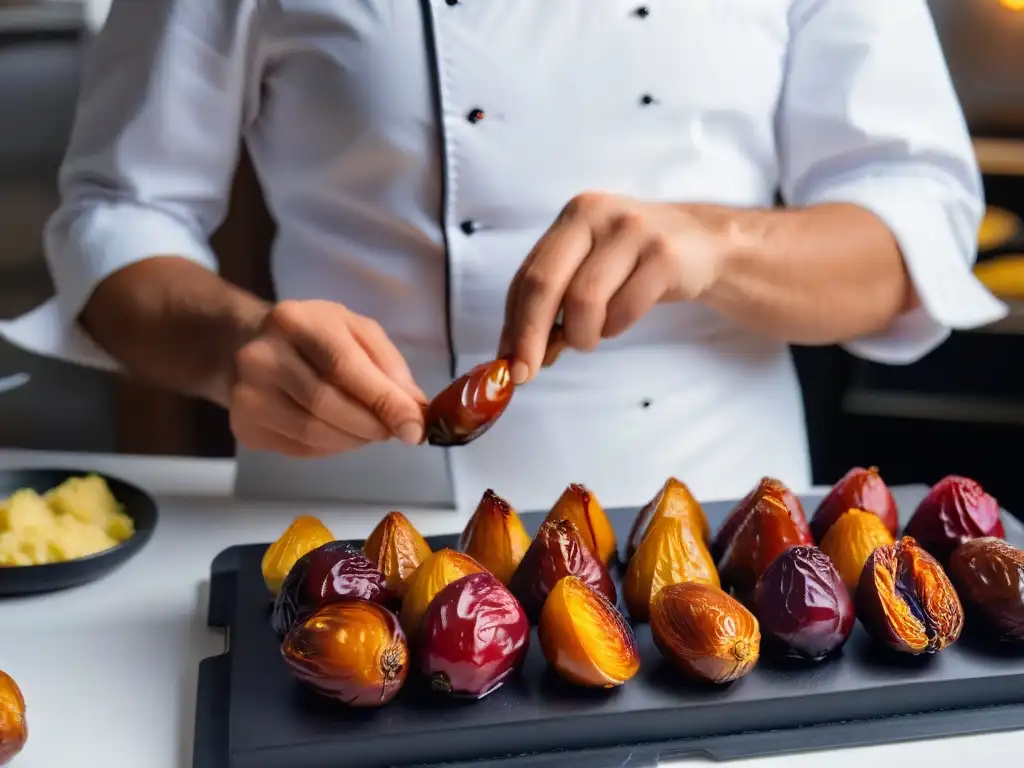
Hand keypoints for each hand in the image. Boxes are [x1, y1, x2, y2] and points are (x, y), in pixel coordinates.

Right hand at [230, 300, 427, 456]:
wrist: (246, 344)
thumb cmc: (314, 336)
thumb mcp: (356, 331)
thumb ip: (389, 366)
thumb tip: (414, 411)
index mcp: (294, 320)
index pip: (343, 365)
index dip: (383, 400)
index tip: (414, 428)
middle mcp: (261, 356)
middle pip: (326, 404)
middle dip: (371, 426)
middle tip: (395, 432)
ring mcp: (246, 394)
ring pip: (313, 433)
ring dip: (354, 440)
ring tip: (369, 430)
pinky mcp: (244, 426)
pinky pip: (299, 448)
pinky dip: (331, 447)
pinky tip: (338, 432)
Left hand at [498, 193, 729, 383]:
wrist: (705, 244)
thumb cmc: (635, 262)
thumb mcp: (590, 267)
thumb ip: (553, 300)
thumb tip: (517, 352)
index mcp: (573, 217)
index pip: (527, 275)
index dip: (512, 322)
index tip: (505, 360)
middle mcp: (597, 214)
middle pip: (545, 284)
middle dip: (530, 336)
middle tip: (526, 372)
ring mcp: (632, 231)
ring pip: (583, 300)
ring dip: (582, 334)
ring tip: (591, 337)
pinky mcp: (664, 255)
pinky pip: (623, 308)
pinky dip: (615, 327)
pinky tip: (620, 321)